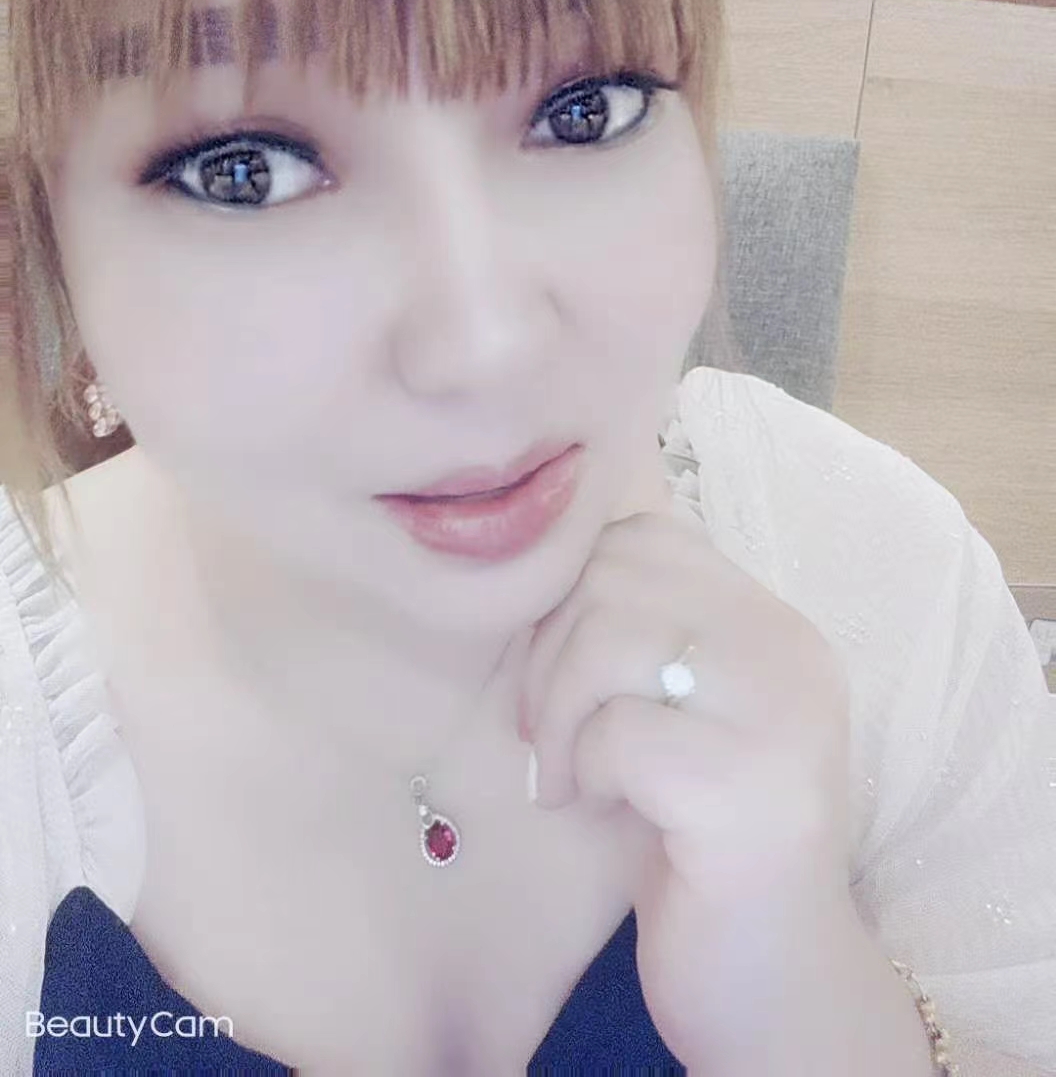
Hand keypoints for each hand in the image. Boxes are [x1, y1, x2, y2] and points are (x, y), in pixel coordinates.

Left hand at [517, 500, 853, 1064]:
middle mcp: (789, 652)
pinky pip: (616, 731)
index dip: (572, 588)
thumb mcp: (683, 713)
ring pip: (610, 635)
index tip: (557, 666)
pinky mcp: (742, 789)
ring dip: (558, 709)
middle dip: (550, 649)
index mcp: (774, 626)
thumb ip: (644, 636)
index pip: (646, 535)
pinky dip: (582, 768)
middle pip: (615, 574)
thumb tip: (539, 574)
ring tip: (566, 772)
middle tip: (547, 728)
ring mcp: (775, 717)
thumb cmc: (703, 843)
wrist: (774, 985)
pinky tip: (596, 809)